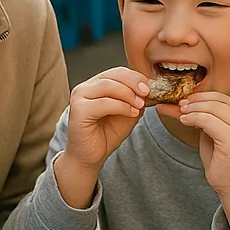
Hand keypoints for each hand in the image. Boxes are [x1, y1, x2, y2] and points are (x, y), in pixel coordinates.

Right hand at [55, 67, 148, 207]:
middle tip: (147, 92)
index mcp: (96, 85)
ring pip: (108, 86)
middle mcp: (85, 88)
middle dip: (134, 82)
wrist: (90, 157)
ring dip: (129, 94)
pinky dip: (121, 106)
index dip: (136, 77)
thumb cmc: (106, 135)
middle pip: (114, 75)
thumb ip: (136, 100)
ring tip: (140, 105)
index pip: (118, 72)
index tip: (151, 86)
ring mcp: (79, 97)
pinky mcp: (78, 110)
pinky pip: (104, 103)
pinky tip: (131, 113)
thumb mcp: (128, 113)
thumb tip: (151, 89)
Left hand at [179, 92, 229, 229]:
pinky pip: (209, 121)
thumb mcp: (212, 136)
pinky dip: (194, 118)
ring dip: (193, 109)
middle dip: (195, 100)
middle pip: (217, 100)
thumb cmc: (224, 164)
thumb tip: (184, 105)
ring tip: (179, 112)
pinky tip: (184, 121)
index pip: (222, 98)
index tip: (184, 99)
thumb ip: (204, 121)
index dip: (202, 96)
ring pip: (212, 108)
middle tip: (178, 104)